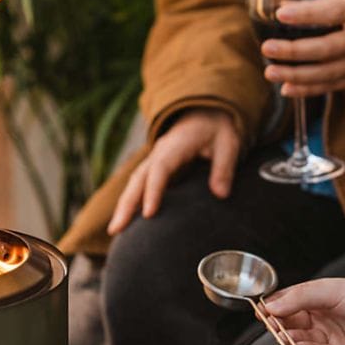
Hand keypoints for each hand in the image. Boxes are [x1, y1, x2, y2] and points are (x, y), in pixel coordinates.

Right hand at [107, 109, 239, 234]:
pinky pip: (139, 187)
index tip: (149, 214)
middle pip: (138, 179)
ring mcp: (154, 162)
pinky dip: (130, 203)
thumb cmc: (217, 129)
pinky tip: (127, 222)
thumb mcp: (228, 143)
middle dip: (127, 205)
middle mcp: (158, 153)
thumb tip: (221, 194)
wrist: (206, 114)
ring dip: (123, 207)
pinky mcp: (154, 170)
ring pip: (134, 184)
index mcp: (175, 145)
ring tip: (116, 230)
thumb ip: (224, 168)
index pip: (160, 169)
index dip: (153, 191)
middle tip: (117, 229)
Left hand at [261, 0, 344, 97]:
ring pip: (328, 73)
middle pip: (328, 48)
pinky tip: (286, 89)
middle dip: (295, 51)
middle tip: (267, 48)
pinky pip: (332, 86)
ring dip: (296, 75)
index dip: (308, 14)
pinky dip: (308, 90)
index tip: (281, 14)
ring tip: (270, 72)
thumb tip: (283, 6)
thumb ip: (323, 3)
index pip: (335, 12)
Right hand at [264, 276, 344, 344]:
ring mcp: (329, 339)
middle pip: (291, 326)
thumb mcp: (330, 289)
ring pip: (301, 342)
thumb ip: (299, 297)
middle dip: (280, 327)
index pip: (288, 306)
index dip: (274, 310)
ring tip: (286, 337)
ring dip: (292, 340)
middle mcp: (321, 321)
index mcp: (318, 301)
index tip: (262, 312)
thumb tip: (271, 306)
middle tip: (272, 326)